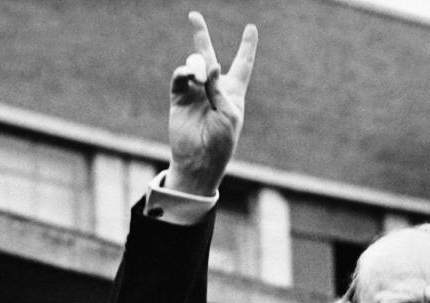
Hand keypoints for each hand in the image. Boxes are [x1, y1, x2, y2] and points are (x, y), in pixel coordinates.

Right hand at [167, 11, 258, 195]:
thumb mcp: (230, 114)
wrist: (200, 160)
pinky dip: (185, 72)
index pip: (242, 64)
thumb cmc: (222, 141)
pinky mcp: (179, 97)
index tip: (251, 28)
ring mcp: (195, 91)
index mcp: (233, 92)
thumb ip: (220, 87)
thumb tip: (211, 64)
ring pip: (194, 64)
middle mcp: (214, 88)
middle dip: (201, 36)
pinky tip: (191, 76)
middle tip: (193, 16)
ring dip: (199, 67)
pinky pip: (180, 77)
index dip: (247, 46)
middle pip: (209, 56)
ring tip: (201, 82)